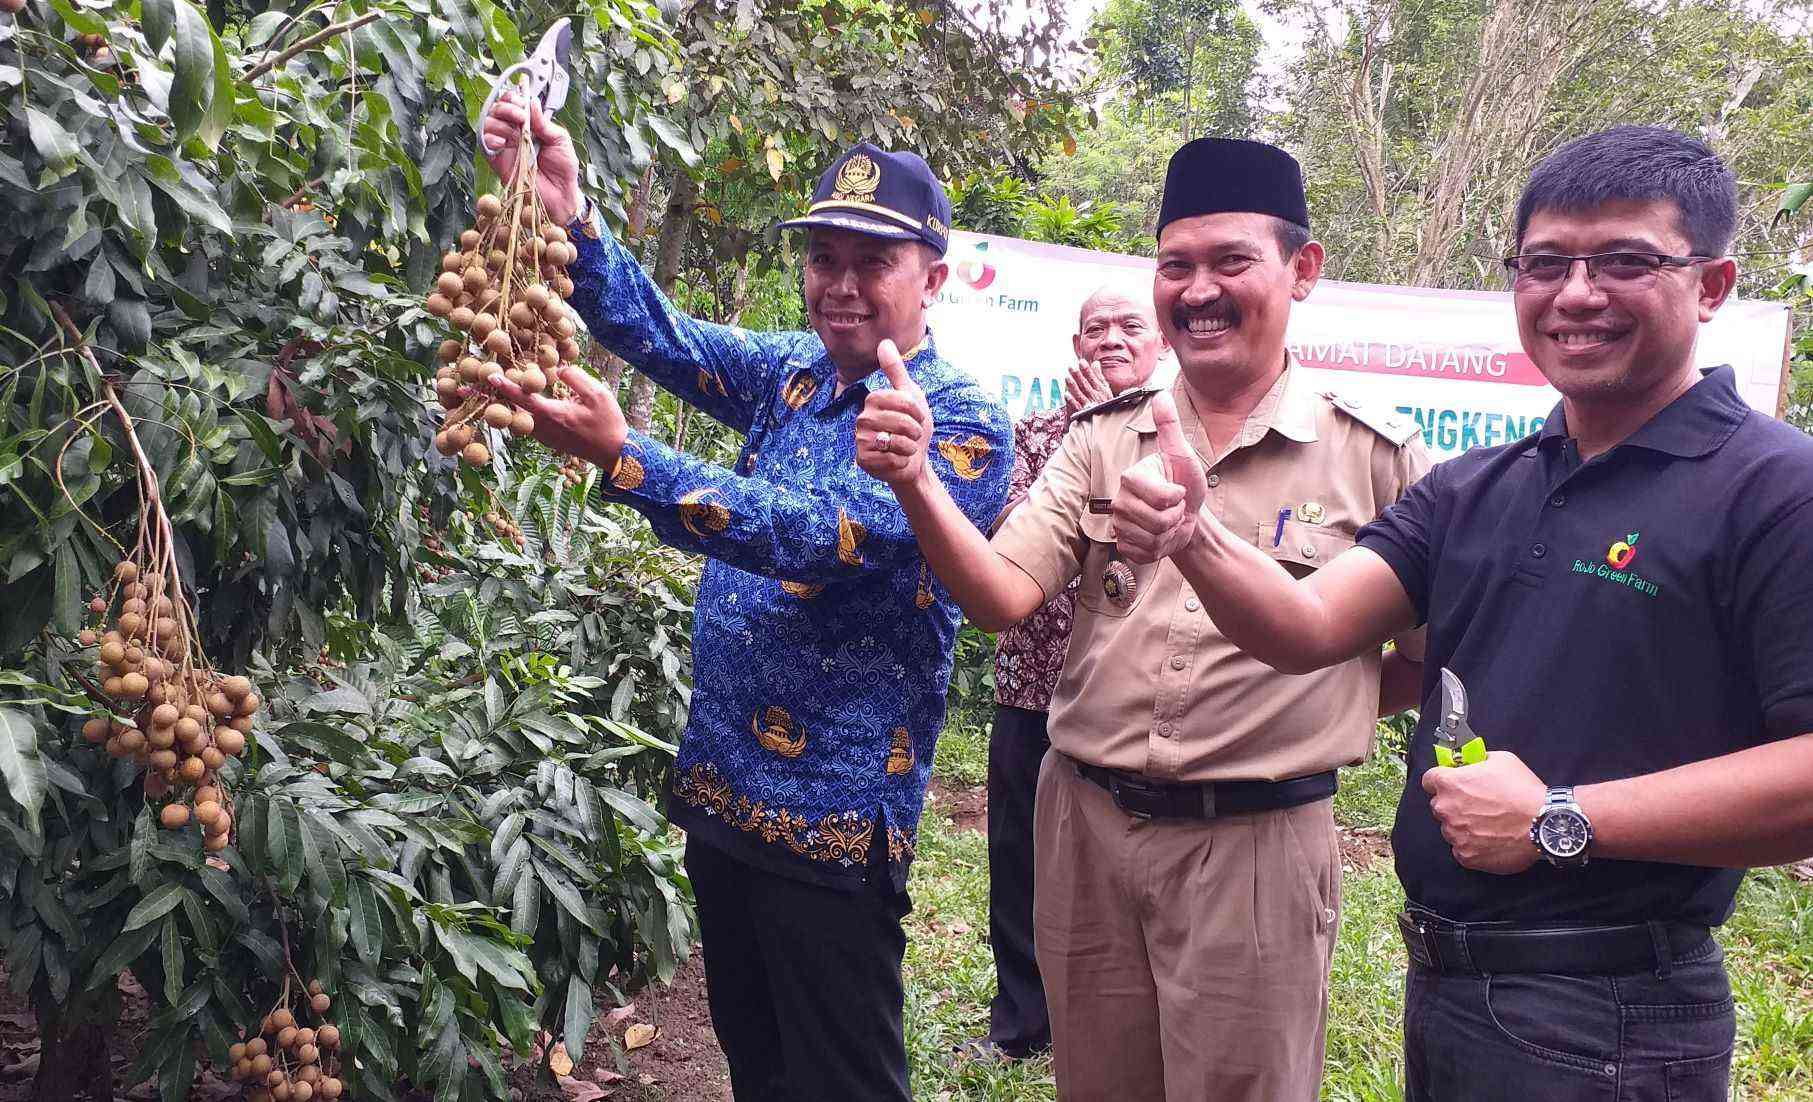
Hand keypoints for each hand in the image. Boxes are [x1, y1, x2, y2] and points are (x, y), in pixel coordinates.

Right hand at [480, 92, 583, 226]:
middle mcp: (513, 132)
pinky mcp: (497, 160)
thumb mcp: (560, 140)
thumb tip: (532, 102)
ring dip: (500, 123)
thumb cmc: (562, 168)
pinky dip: (490, 138)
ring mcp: (504, 146)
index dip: (513, 97)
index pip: (513, 103)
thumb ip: (544, 122)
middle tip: (521, 117)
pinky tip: (503, 143)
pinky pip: (484, 143)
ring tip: (516, 134)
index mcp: (529, 124)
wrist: (560, 194)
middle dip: (507, 108)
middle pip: (497, 109)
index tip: (523, 101)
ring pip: (488, 123)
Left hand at [484, 366, 626, 468]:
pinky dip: (525, 414)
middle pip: (515, 410)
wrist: (614, 451)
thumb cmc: (608, 422)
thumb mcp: (597, 394)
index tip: (490, 376)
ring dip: (513, 406)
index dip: (505, 386)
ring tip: (505, 391)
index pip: (522, 398)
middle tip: (485, 383)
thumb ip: (575, 377)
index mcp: (553, 414)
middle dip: (502, 396)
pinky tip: (527, 405)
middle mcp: (544, 428)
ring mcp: (546, 437)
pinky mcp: (550, 441)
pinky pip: (531, 426)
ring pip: (522, 419)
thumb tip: (558, 369)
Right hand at [855, 340, 932, 488]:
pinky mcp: (864, 460)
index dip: (917, 411)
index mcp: (873, 399)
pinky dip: (902, 461)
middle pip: (902, 421)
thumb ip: (896, 371)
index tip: (916, 416)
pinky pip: (892, 459)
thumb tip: (884, 342)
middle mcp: (862, 418)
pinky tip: (896, 460)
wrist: (913, 461)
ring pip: (897, 441)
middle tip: (910, 435)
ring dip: (909, 447)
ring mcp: (861, 440)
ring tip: (904, 447)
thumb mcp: (911, 396)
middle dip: (915, 431)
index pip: (903, 400)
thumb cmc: (913, 428)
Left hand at [1063, 358, 1110, 415]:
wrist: (1107, 419)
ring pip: (1080, 394)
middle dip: (1078, 376)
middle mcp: (1095, 396)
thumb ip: (1099, 376)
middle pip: (1085, 385)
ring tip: (1067, 378)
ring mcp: (1089, 405)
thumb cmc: (1105, 401)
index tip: (1081, 362)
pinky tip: (1066, 394)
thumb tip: (1095, 363)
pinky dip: (1072, 401)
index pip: (1093, 378)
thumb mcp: (1105, 388)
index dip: (1087, 370)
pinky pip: (1077, 407)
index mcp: (1101, 390)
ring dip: (1073, 386)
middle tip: (1070, 367)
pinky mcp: (1084, 413)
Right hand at [1111, 391, 1207, 562]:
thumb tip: (1161, 395)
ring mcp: (1119, 524)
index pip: (1160, 497)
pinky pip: (1144, 553)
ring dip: (1169, 533)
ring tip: (1168, 521)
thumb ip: (1170, 427)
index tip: (1178, 490)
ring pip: (1152, 539)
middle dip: (1175, 517)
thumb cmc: (1185, 484)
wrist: (1187, 517)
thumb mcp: (1183, 455)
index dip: (1177, 498)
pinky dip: (1158, 549)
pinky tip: (1158, 537)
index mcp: (1131, 477)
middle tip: (1174, 508)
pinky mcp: (1124, 545)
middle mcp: (1119, 500)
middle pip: (1157, 521)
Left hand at [1421, 751, 1546, 873]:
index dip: (1441, 780)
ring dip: (1463, 826)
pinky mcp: (1466, 855)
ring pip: (1450, 828)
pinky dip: (1472, 846)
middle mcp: (1446, 809)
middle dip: (1454, 804)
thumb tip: (1471, 761)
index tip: (1451, 783)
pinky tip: (1491, 839)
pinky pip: (1461, 849)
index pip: (1429, 780)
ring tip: (1489, 824)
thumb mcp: (1501, 760)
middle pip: (1440, 806)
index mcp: (1450, 783)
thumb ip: (1478, 760)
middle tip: (1478, 805)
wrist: (1544, 823)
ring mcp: (1455, 834)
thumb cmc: (1524, 790)